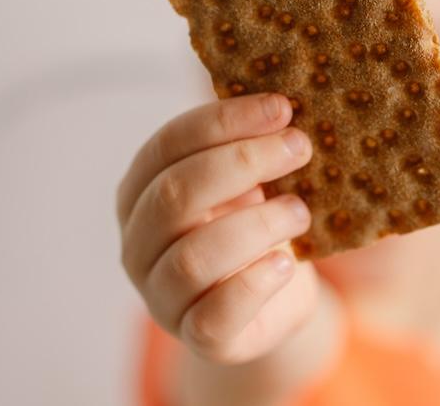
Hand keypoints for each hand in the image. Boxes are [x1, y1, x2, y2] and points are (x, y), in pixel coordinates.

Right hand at [117, 93, 318, 363]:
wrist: (273, 300)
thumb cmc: (256, 224)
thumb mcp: (248, 179)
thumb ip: (249, 145)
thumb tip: (285, 103)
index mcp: (141, 190)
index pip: (168, 145)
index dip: (223, 121)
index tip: (281, 107)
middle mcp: (139, 242)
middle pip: (175, 194)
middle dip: (242, 162)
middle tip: (300, 147)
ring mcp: (162, 295)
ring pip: (194, 255)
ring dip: (257, 225)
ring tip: (300, 212)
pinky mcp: (197, 336)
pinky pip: (214, 315)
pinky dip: (254, 284)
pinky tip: (286, 263)